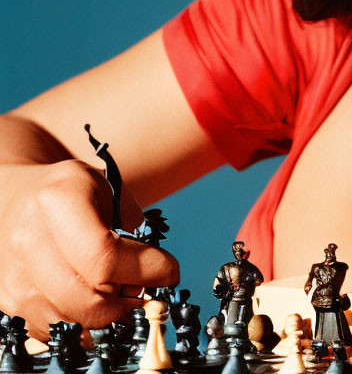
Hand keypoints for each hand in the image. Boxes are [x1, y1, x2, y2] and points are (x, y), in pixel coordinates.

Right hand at [0, 160, 179, 340]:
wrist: (10, 196)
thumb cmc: (69, 191)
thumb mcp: (106, 186)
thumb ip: (133, 221)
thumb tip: (156, 270)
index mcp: (57, 202)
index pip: (105, 258)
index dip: (145, 271)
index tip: (170, 272)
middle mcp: (28, 241)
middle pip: (90, 299)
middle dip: (129, 300)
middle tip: (145, 287)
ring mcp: (14, 275)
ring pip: (74, 321)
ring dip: (109, 313)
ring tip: (119, 290)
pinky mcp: (7, 299)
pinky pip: (55, 330)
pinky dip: (83, 322)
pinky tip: (94, 298)